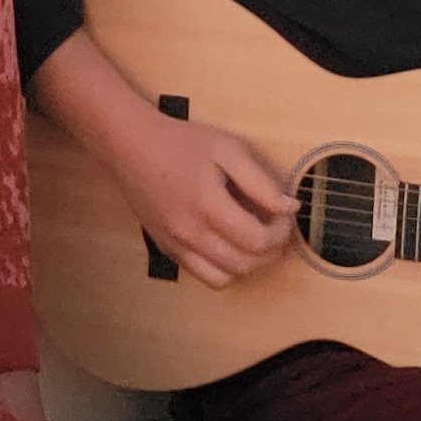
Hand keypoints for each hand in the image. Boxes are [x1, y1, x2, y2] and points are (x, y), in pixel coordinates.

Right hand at [109, 104, 302, 286]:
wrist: (131, 146)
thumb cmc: (181, 143)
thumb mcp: (228, 149)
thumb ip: (261, 182)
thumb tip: (289, 207)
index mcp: (208, 205)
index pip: (258, 240)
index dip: (281, 233)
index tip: (284, 215)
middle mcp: (190, 233)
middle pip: (246, 264)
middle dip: (272, 251)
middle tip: (277, 229)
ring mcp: (176, 245)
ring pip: (226, 277)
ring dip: (250, 265)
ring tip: (257, 241)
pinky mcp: (168, 250)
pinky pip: (204, 275)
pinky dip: (224, 269)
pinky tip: (230, 246)